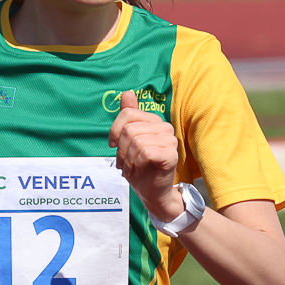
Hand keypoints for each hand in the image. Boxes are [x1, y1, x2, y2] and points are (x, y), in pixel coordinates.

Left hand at [109, 92, 180, 212]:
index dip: (115, 130)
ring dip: (128, 159)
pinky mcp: (171, 155)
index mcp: (154, 121)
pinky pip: (145, 152)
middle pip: (130, 129)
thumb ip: (129, 116)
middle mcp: (165, 127)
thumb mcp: (128, 140)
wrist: (152, 192)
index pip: (128, 114)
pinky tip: (138, 170)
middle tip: (124, 161)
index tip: (113, 145)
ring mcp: (170, 141)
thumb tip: (127, 93)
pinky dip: (136, 164)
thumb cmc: (140, 166)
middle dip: (121, 149)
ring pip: (136, 141)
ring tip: (131, 167)